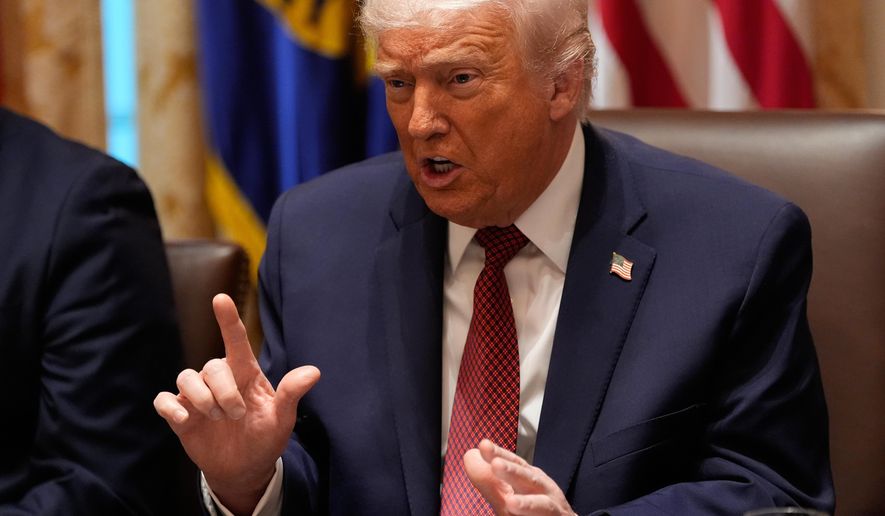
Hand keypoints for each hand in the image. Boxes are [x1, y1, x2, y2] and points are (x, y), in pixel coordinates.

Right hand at [154, 294, 319, 514]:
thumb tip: (314, 372)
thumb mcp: (282, 418)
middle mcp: (219, 379)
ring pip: (185, 378)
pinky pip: (164, 400)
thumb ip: (292, 394)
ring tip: (217, 418)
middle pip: (211, 366)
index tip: (220, 298)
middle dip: (224, 392)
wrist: (245, 469)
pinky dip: (172, 408)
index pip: (235, 340)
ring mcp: (198, 395)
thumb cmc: (265, 437)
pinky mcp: (180, 413)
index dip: (227, 319)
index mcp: (245, 373)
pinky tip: (186, 421)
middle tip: (236, 415)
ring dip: (202, 399)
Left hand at [464, 439, 576, 515]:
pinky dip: (534, 514)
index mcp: (529, 479)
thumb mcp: (508, 496)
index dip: (500, 455)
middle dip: (513, 472)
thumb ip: (489, 480)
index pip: (514, 464)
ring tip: (510, 503)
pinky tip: (518, 512)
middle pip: (529, 479)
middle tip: (496, 464)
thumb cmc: (533, 512)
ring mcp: (554, 508)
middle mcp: (543, 490)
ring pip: (542, 504)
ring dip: (527, 504)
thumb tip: (470, 455)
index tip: (484, 445)